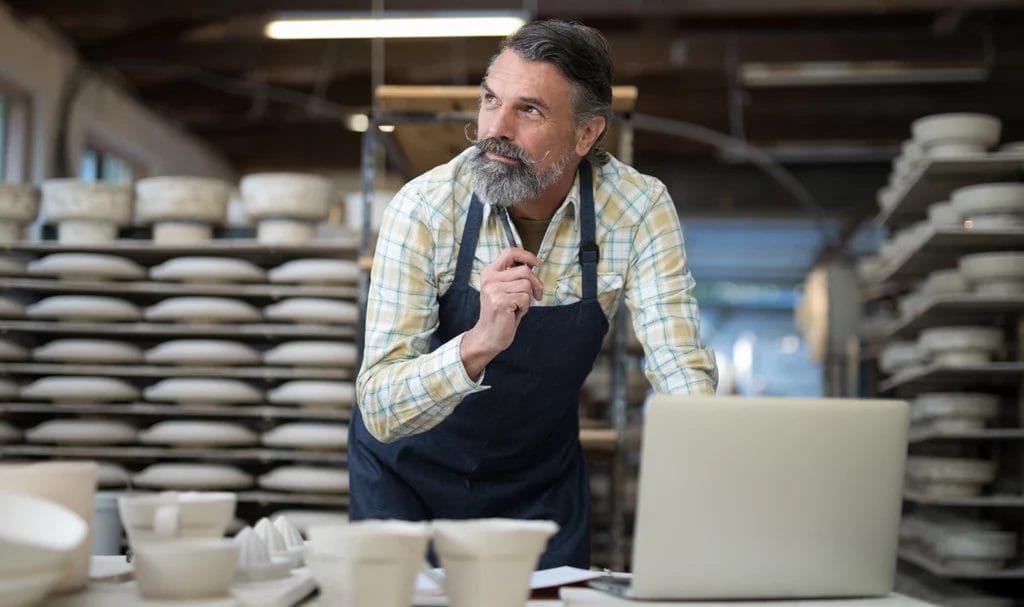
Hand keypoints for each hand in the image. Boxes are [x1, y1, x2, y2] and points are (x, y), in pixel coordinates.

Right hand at [461, 247, 542, 378]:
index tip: (537, 263)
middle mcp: (489, 278)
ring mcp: (494, 289)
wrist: (489, 335)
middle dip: (536, 283)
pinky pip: (525, 297)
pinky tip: (515, 312)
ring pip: (527, 284)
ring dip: (528, 297)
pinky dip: (525, 306)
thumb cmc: (501, 313)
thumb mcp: (504, 289)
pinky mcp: (500, 300)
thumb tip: (532, 264)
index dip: (526, 255)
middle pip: (524, 270)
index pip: (509, 252)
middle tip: (537, 295)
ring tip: (518, 306)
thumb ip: (513, 276)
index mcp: (489, 272)